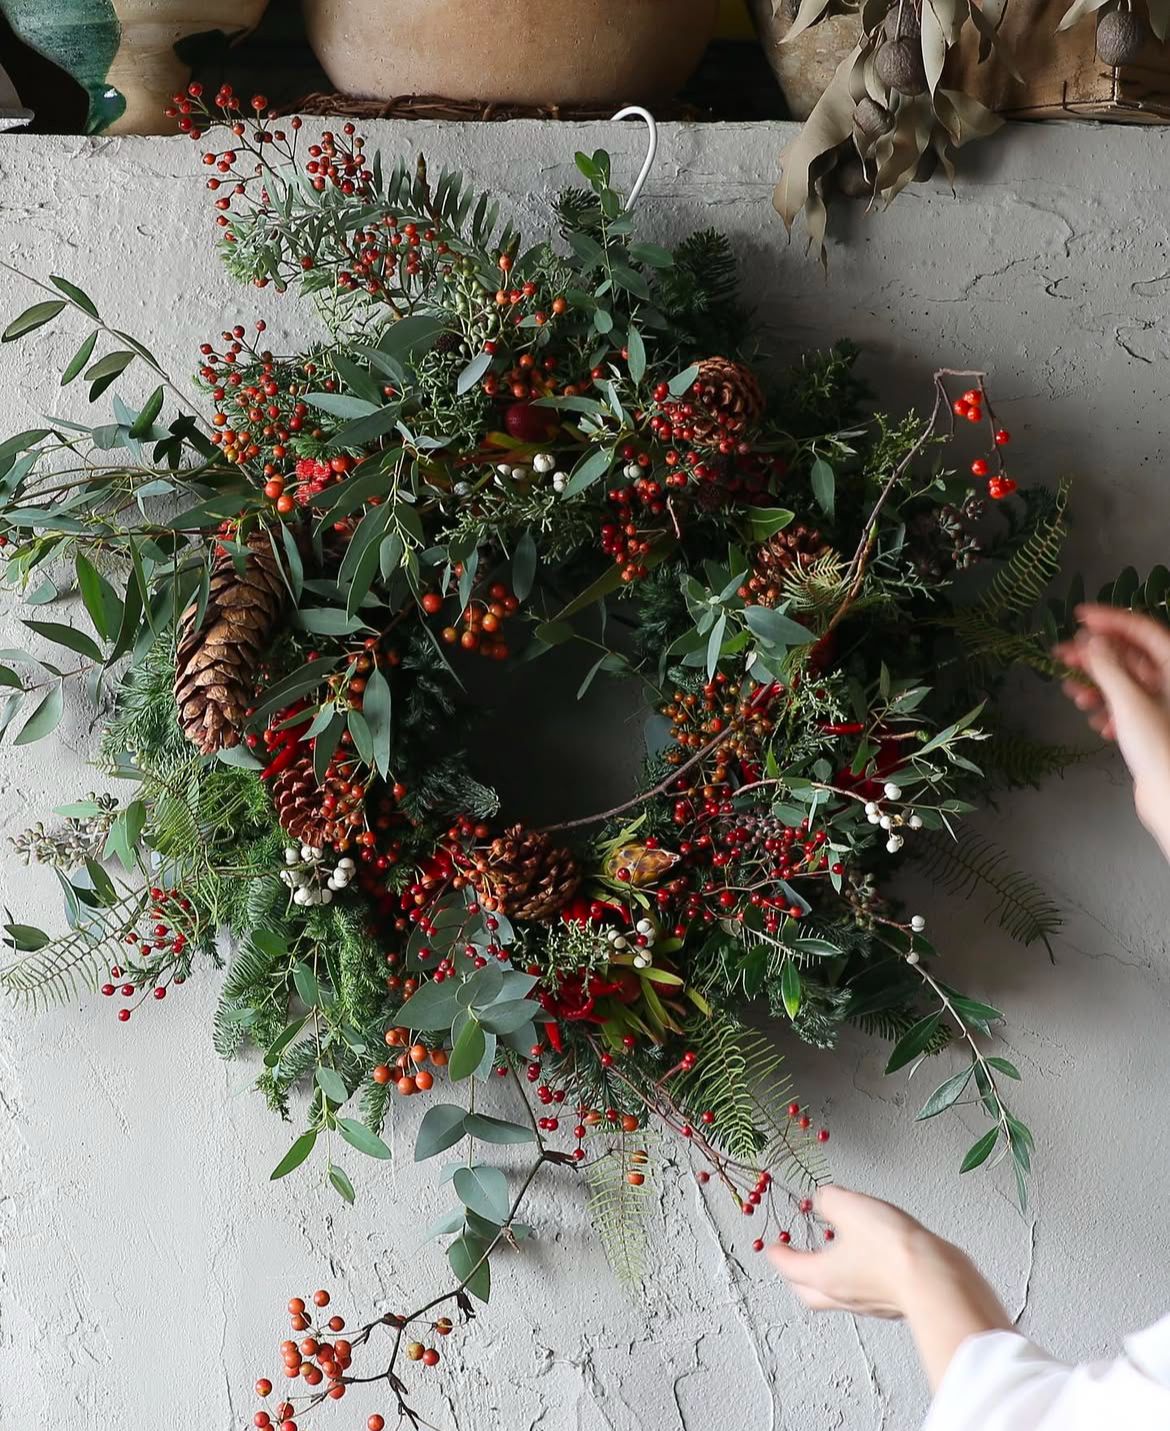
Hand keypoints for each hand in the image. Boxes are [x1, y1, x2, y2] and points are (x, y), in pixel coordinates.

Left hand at [767, 1185, 930, 1317]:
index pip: (788, 1267)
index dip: (777, 1253)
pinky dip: (859, 1277)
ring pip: (838, 1295)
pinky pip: (866, 1292)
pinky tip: (869, 1261)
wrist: (936, 1281)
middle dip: (798, 1276)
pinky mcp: (894, 1302)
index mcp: (823, 1276)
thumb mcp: (850, 1208)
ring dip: (829, 1277)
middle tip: (795, 1261)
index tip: (772, 1247)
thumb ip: (829, 1200)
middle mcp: (843, 1296)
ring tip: (833, 1256)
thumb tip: (823, 1200)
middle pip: (808, 1292)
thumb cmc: (892, 1251)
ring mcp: (870, 1303)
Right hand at [1054, 605, 1169, 854]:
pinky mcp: (1151, 729)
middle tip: (1062, 655)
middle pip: (1129, 657)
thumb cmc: (1161, 749)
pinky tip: (1097, 722)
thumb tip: (1090, 640)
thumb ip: (1106, 666)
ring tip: (1074, 694)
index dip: (1110, 619)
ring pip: (1123, 684)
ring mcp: (1161, 707)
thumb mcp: (1129, 700)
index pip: (1141, 629)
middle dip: (1095, 656)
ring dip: (1096, 686)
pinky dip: (1107, 710)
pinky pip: (1124, 708)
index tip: (1080, 616)